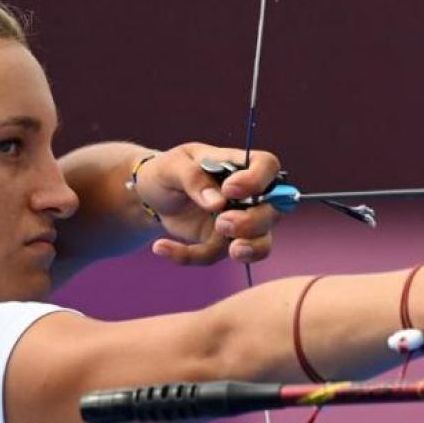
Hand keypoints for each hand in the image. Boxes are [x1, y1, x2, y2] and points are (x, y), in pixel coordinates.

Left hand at [133, 142, 282, 264]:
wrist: (151, 196)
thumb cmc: (168, 171)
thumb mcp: (173, 166)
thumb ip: (194, 178)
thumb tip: (218, 202)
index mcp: (241, 166)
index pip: (268, 166)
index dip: (257, 180)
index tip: (230, 190)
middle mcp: (249, 195)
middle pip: (272, 211)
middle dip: (253, 222)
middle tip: (223, 222)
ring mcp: (240, 222)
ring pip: (260, 242)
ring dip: (249, 249)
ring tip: (232, 250)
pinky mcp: (222, 244)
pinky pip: (215, 255)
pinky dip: (189, 256)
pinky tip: (161, 247)